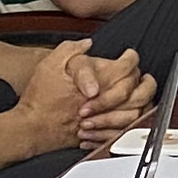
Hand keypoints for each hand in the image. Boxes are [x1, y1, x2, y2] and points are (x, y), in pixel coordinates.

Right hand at [22, 42, 153, 149]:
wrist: (31, 127)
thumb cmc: (40, 98)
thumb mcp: (51, 64)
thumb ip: (71, 50)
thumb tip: (86, 43)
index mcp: (98, 80)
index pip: (127, 66)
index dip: (131, 58)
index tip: (129, 56)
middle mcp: (105, 99)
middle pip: (139, 90)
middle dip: (147, 82)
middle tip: (145, 76)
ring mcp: (105, 118)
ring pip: (137, 111)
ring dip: (143, 102)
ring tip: (142, 95)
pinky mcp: (101, 134)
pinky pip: (125, 129)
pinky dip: (130, 122)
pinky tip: (129, 116)